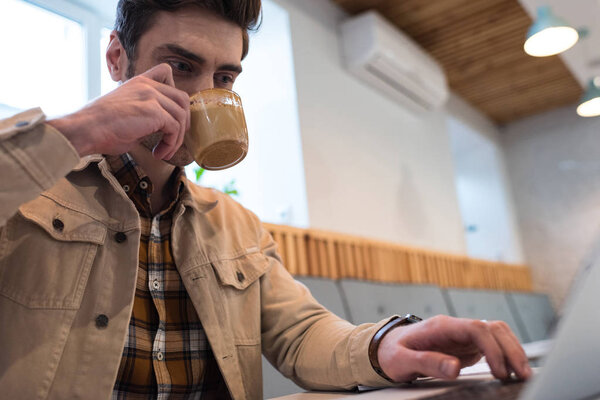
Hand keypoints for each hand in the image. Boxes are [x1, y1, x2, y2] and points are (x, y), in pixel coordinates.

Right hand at [47, 63, 189, 159]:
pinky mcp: (154, 111)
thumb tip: (162, 128)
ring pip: (181, 115)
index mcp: (139, 82)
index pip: (166, 73)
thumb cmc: (101, 127)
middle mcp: (147, 85)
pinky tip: (158, 153)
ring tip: (164, 151)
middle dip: (182, 122)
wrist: (86, 129)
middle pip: (182, 98)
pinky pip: (175, 128)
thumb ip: (147, 115)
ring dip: (177, 138)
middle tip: (172, 140)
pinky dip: (171, 144)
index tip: (169, 115)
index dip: (174, 93)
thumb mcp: (128, 114)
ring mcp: (151, 96)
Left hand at [378, 315, 531, 381]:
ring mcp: (461, 335)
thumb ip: (427, 362)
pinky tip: (512, 370)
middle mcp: (455, 327)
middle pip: (492, 328)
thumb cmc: (391, 353)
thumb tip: (454, 368)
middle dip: (511, 349)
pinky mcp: (465, 346)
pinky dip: (505, 355)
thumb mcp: (402, 361)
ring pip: (496, 334)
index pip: (476, 328)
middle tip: (522, 375)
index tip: (500, 371)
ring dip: (512, 350)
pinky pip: (492, 345)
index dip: (493, 348)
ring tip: (522, 374)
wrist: (384, 348)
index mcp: (441, 326)